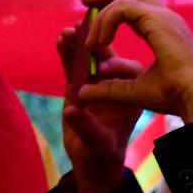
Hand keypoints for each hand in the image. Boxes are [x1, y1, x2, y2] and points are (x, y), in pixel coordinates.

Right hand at [57, 28, 143, 192]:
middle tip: (83, 33)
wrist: (93, 158)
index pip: (128, 74)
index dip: (114, 66)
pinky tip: (60, 41)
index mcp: (132, 96)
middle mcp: (118, 85)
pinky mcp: (81, 84)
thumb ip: (85, 126)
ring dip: (79, 45)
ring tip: (67, 33)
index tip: (101, 65)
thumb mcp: (97, 141)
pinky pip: (74, 66)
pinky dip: (67, 54)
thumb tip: (71, 112)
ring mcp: (98, 83)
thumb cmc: (102, 152)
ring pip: (89, 59)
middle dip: (95, 45)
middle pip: (107, 59)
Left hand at [76, 0, 192, 122]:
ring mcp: (163, 16)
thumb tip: (82, 93)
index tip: (93, 16)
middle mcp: (167, 18)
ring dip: (101, 19)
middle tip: (85, 1)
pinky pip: (121, 9)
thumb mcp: (135, 91)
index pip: (137, 7)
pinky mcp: (157, 19)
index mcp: (166, 30)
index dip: (113, 9)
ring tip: (91, 43)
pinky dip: (106, 23)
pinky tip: (101, 43)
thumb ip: (110, 89)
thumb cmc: (175, 96)